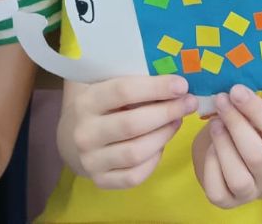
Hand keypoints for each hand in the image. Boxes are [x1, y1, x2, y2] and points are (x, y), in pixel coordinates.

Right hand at [70, 75, 196, 188]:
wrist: (72, 137)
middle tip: (189, 103)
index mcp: (86, 101)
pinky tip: (161, 144)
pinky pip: (135, 176)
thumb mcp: (107, 85)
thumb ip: (134, 80)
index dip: (156, 88)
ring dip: (164, 135)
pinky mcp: (100, 181)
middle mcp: (85, 133)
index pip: (123, 91)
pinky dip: (154, 160)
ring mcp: (91, 160)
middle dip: (167, 112)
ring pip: (136, 152)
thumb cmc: (100, 105)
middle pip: (132, 124)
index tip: (182, 85)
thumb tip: (176, 80)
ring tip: (177, 121)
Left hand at [195, 86, 261, 208]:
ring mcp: (251, 191)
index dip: (256, 110)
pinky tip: (209, 146)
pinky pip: (217, 189)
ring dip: (223, 146)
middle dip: (236, 125)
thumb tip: (245, 67)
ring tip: (214, 122)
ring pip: (239, 177)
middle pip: (257, 156)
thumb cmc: (253, 130)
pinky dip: (210, 166)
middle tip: (221, 100)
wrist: (243, 162)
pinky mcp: (228, 200)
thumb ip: (256, 100)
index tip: (236, 89)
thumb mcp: (260, 116)